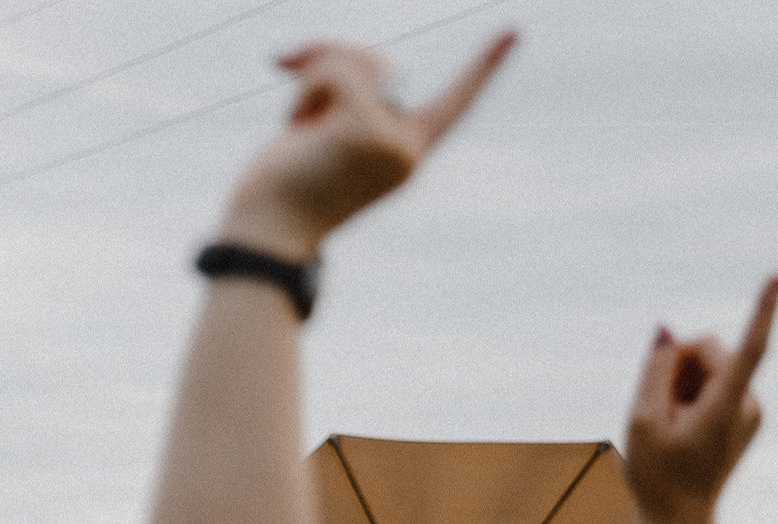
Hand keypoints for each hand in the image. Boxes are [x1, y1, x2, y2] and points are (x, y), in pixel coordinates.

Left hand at [219, 32, 513, 261]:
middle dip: (331, 65)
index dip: (482, 68)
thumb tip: (313, 53)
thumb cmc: (281, 194)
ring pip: (357, 61)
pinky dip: (307, 83)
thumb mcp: (317, 132)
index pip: (453, 105)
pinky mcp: (364, 130)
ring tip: (295, 124)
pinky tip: (294, 125)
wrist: (265, 238)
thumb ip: (335, 91)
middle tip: (293, 105)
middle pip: (381, 65)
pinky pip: (336, 69)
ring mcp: (390, 140)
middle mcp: (405, 150)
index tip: (512, 32)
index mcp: (403, 156)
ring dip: (313, 78)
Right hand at [624, 277, 777, 523]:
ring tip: (672, 423)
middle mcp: (748, 403)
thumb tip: (668, 333)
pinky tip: (682, 424)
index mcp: (726, 407)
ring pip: (711, 363)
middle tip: (659, 406)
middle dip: (679, 362)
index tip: (776, 276)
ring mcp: (750, 408)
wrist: (678, 518)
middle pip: (710, 347)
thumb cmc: (656, 475)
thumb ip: (654, 371)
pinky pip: (715, 380)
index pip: (748, 349)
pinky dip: (692, 393)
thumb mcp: (641, 421)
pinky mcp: (746, 411)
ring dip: (683, 381)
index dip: (760, 310)